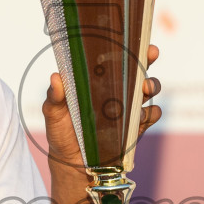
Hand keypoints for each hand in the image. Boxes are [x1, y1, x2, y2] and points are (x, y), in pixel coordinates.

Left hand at [42, 45, 162, 168]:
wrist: (72, 164)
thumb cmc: (61, 133)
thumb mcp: (53, 113)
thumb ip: (54, 97)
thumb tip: (55, 77)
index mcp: (98, 81)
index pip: (115, 58)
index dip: (129, 46)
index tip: (136, 40)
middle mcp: (116, 91)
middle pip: (138, 69)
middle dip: (147, 60)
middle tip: (149, 56)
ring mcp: (128, 108)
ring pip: (148, 90)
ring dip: (151, 86)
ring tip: (144, 89)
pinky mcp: (136, 127)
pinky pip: (151, 115)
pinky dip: (150, 113)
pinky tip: (142, 115)